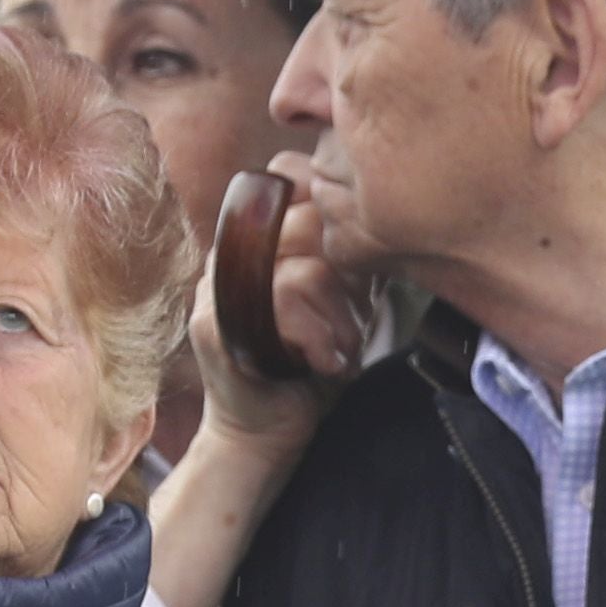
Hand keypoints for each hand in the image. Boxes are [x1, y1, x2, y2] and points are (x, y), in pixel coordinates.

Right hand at [199, 153, 365, 434]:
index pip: (287, 174)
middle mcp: (229, 253)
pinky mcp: (215, 325)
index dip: (330, 204)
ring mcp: (215, 287)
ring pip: (306, 270)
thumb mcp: (341, 300)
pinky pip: (286, 304)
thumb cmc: (307, 366)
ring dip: (341, 319)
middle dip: (350, 278)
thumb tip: (390, 219)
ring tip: (341, 348)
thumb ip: (351, 256)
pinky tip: (324, 363)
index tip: (354, 265)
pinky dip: (321, 340)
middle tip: (355, 319)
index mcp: (257, 239)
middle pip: (308, 222)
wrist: (264, 432)